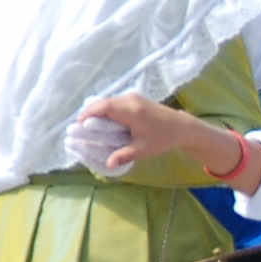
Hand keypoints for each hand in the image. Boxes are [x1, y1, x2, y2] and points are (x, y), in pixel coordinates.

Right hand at [74, 93, 236, 180]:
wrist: (182, 126)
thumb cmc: (162, 138)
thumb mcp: (143, 149)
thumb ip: (124, 155)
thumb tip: (108, 164)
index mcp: (130, 111)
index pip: (103, 107)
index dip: (88, 113)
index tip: (78, 123)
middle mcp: (130, 100)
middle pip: (103, 102)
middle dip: (90, 112)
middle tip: (80, 125)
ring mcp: (134, 97)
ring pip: (110, 100)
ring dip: (98, 109)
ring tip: (89, 123)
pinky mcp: (136, 98)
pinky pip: (116, 100)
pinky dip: (107, 108)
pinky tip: (104, 119)